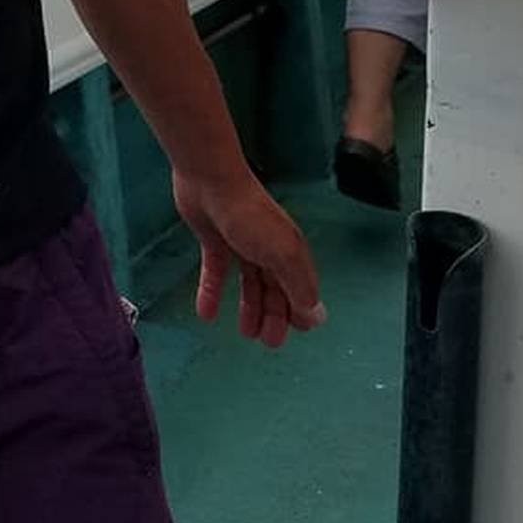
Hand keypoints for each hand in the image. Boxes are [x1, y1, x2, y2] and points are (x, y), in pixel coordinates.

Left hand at [174, 166, 323, 346]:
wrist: (210, 181)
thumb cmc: (250, 216)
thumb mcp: (281, 252)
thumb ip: (298, 284)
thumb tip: (316, 314)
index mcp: (289, 250)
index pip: (300, 287)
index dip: (300, 310)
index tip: (298, 333)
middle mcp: (268, 248)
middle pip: (275, 288)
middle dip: (275, 315)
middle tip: (268, 342)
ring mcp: (242, 245)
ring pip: (250, 284)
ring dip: (249, 307)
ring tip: (245, 333)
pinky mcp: (215, 242)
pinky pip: (217, 273)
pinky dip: (213, 293)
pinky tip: (207, 314)